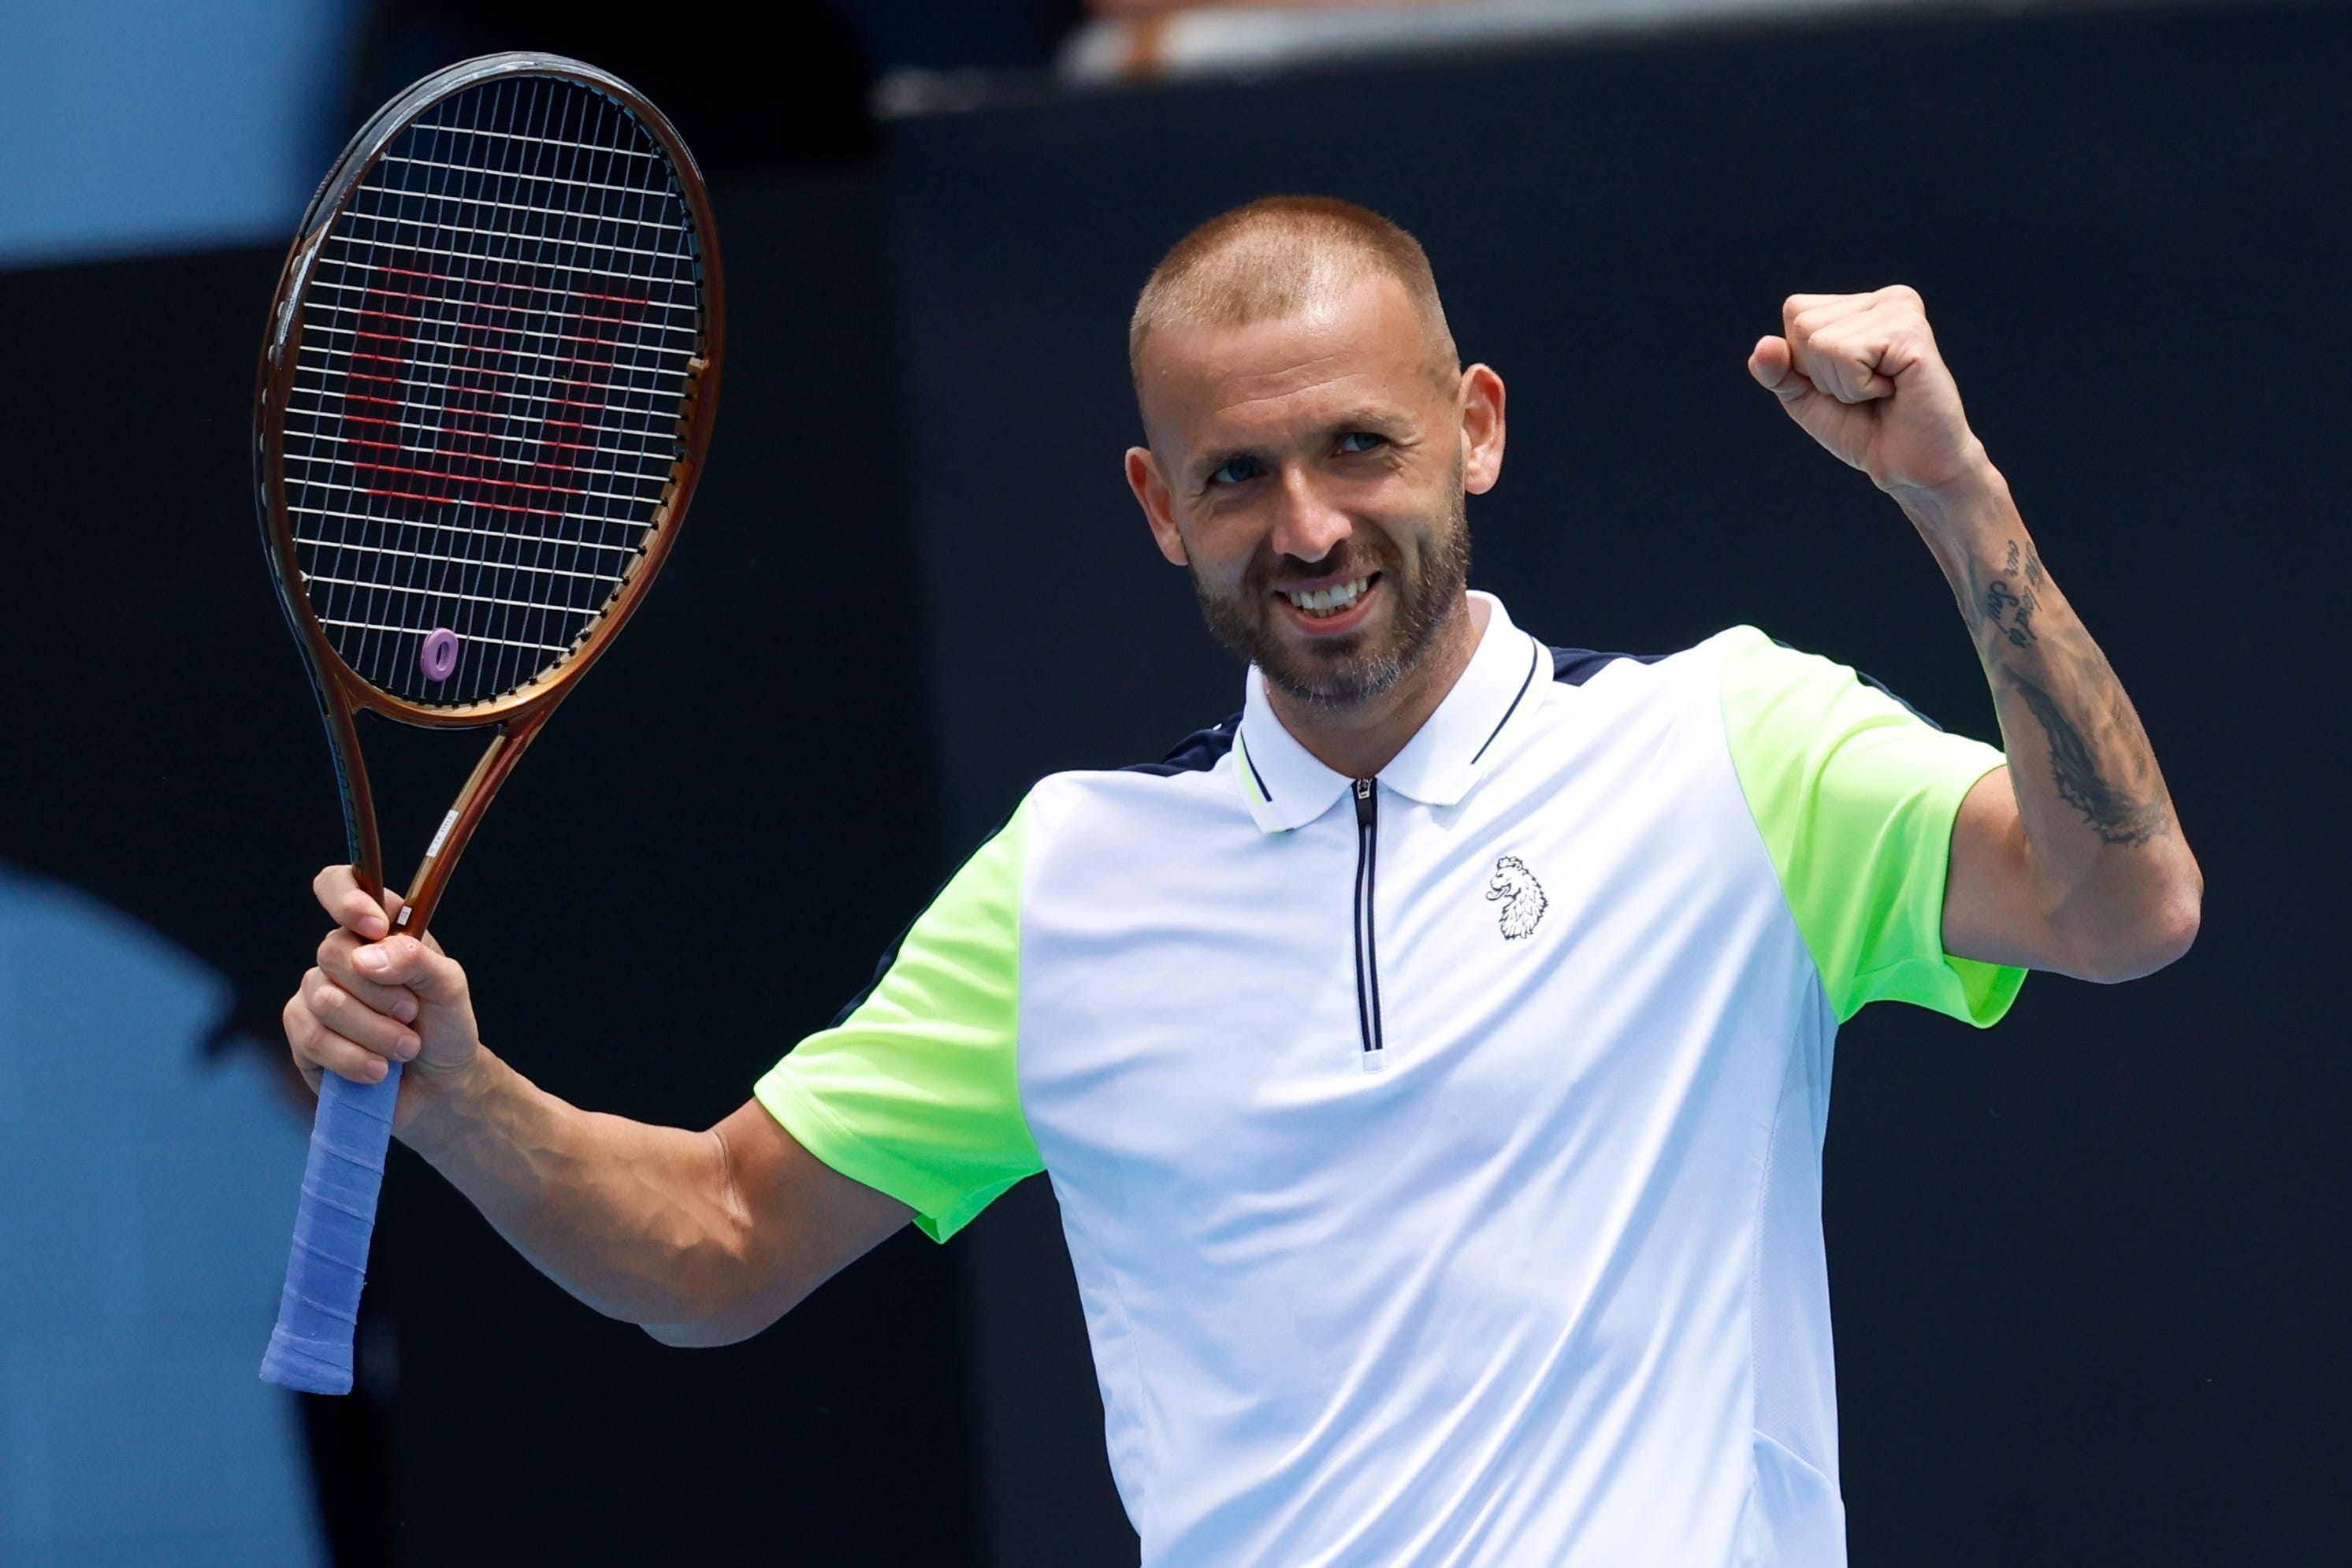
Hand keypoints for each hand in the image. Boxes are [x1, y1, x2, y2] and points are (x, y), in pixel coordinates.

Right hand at [284, 865, 482, 1114]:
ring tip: (406, 1048)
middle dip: (381, 991)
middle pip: (332, 952)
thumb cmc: (445, 1027)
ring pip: (326, 1000)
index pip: (339, 885)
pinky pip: (313, 1038)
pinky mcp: (303, 1036)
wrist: (440, 1087)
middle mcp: (341, 957)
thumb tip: (366, 957)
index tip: (374, 926)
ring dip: (376, 1031)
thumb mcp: (448, 987)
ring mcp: (316, 995)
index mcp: (377, 931)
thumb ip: (416, 959)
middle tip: (413, 1014)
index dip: (345, 898)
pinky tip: (378, 1070)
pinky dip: (353, 1058)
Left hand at [1748, 286, 1986, 497]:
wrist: (1909, 466)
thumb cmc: (1863, 428)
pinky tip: (1891, 391)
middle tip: (1864, 391)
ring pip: (1821, 341)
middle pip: (1804, 324)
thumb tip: (1765, 344)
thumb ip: (1776, 368)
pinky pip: (1845, 355)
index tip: (1844, 381)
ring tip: (1879, 392)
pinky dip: (1857, 387)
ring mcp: (1901, 310)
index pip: (1796, 311)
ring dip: (1841, 384)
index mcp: (1864, 305)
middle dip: (1821, 373)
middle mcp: (1887, 299)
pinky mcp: (1911, 331)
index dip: (1804, 361)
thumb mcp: (1803, 396)